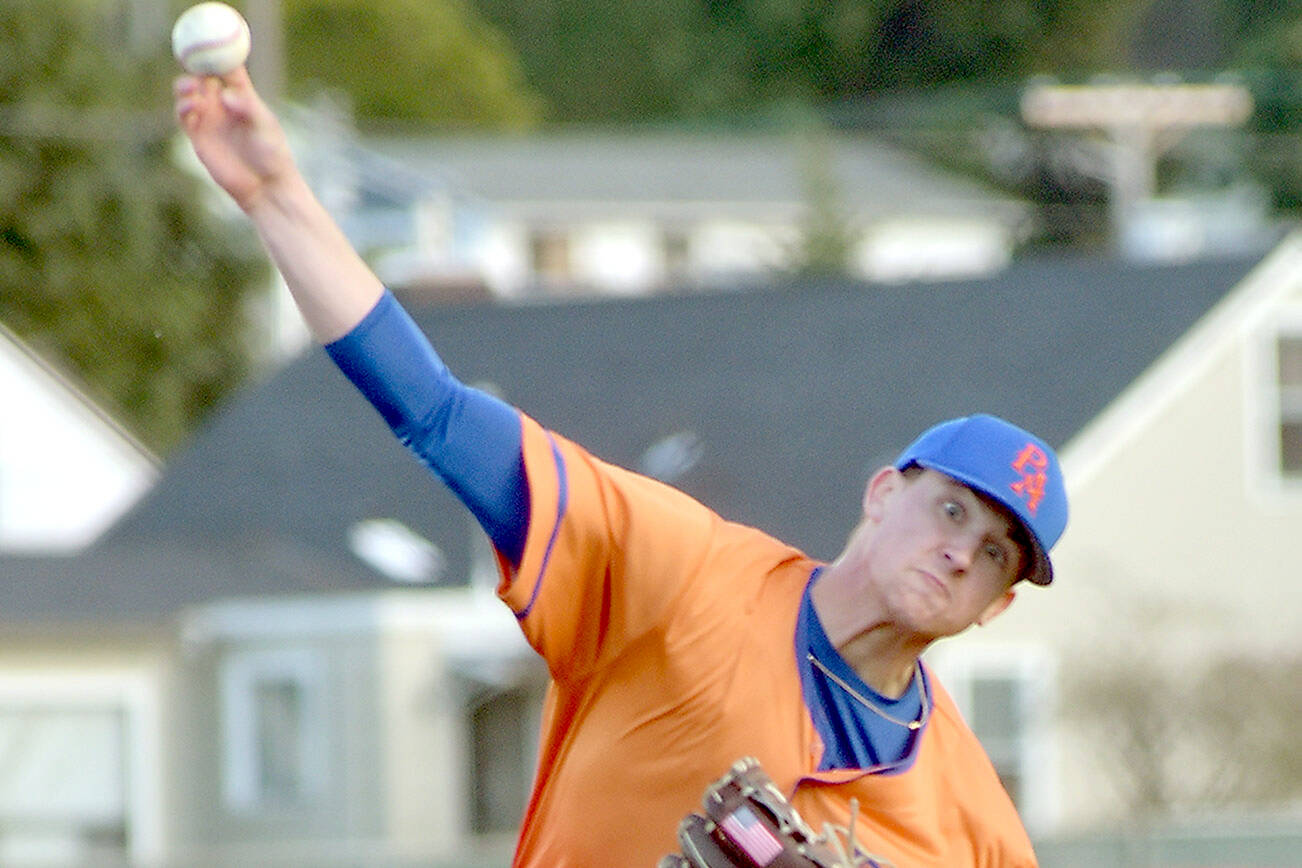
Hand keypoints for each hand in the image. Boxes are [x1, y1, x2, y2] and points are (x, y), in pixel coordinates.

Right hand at [173, 67, 294, 212]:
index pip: (228, 71)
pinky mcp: (199, 137)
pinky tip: (191, 106)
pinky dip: (183, 107)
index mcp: (243, 97)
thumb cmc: (272, 156)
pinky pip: (184, 116)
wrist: (265, 187)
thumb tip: (225, 93)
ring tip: (192, 89)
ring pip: (189, 94)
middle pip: (202, 77)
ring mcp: (210, 120)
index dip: (219, 57)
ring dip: (186, 87)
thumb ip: (247, 108)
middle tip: (195, 67)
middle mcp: (223, 105)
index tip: (212, 48)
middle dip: (195, 68)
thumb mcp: (265, 128)